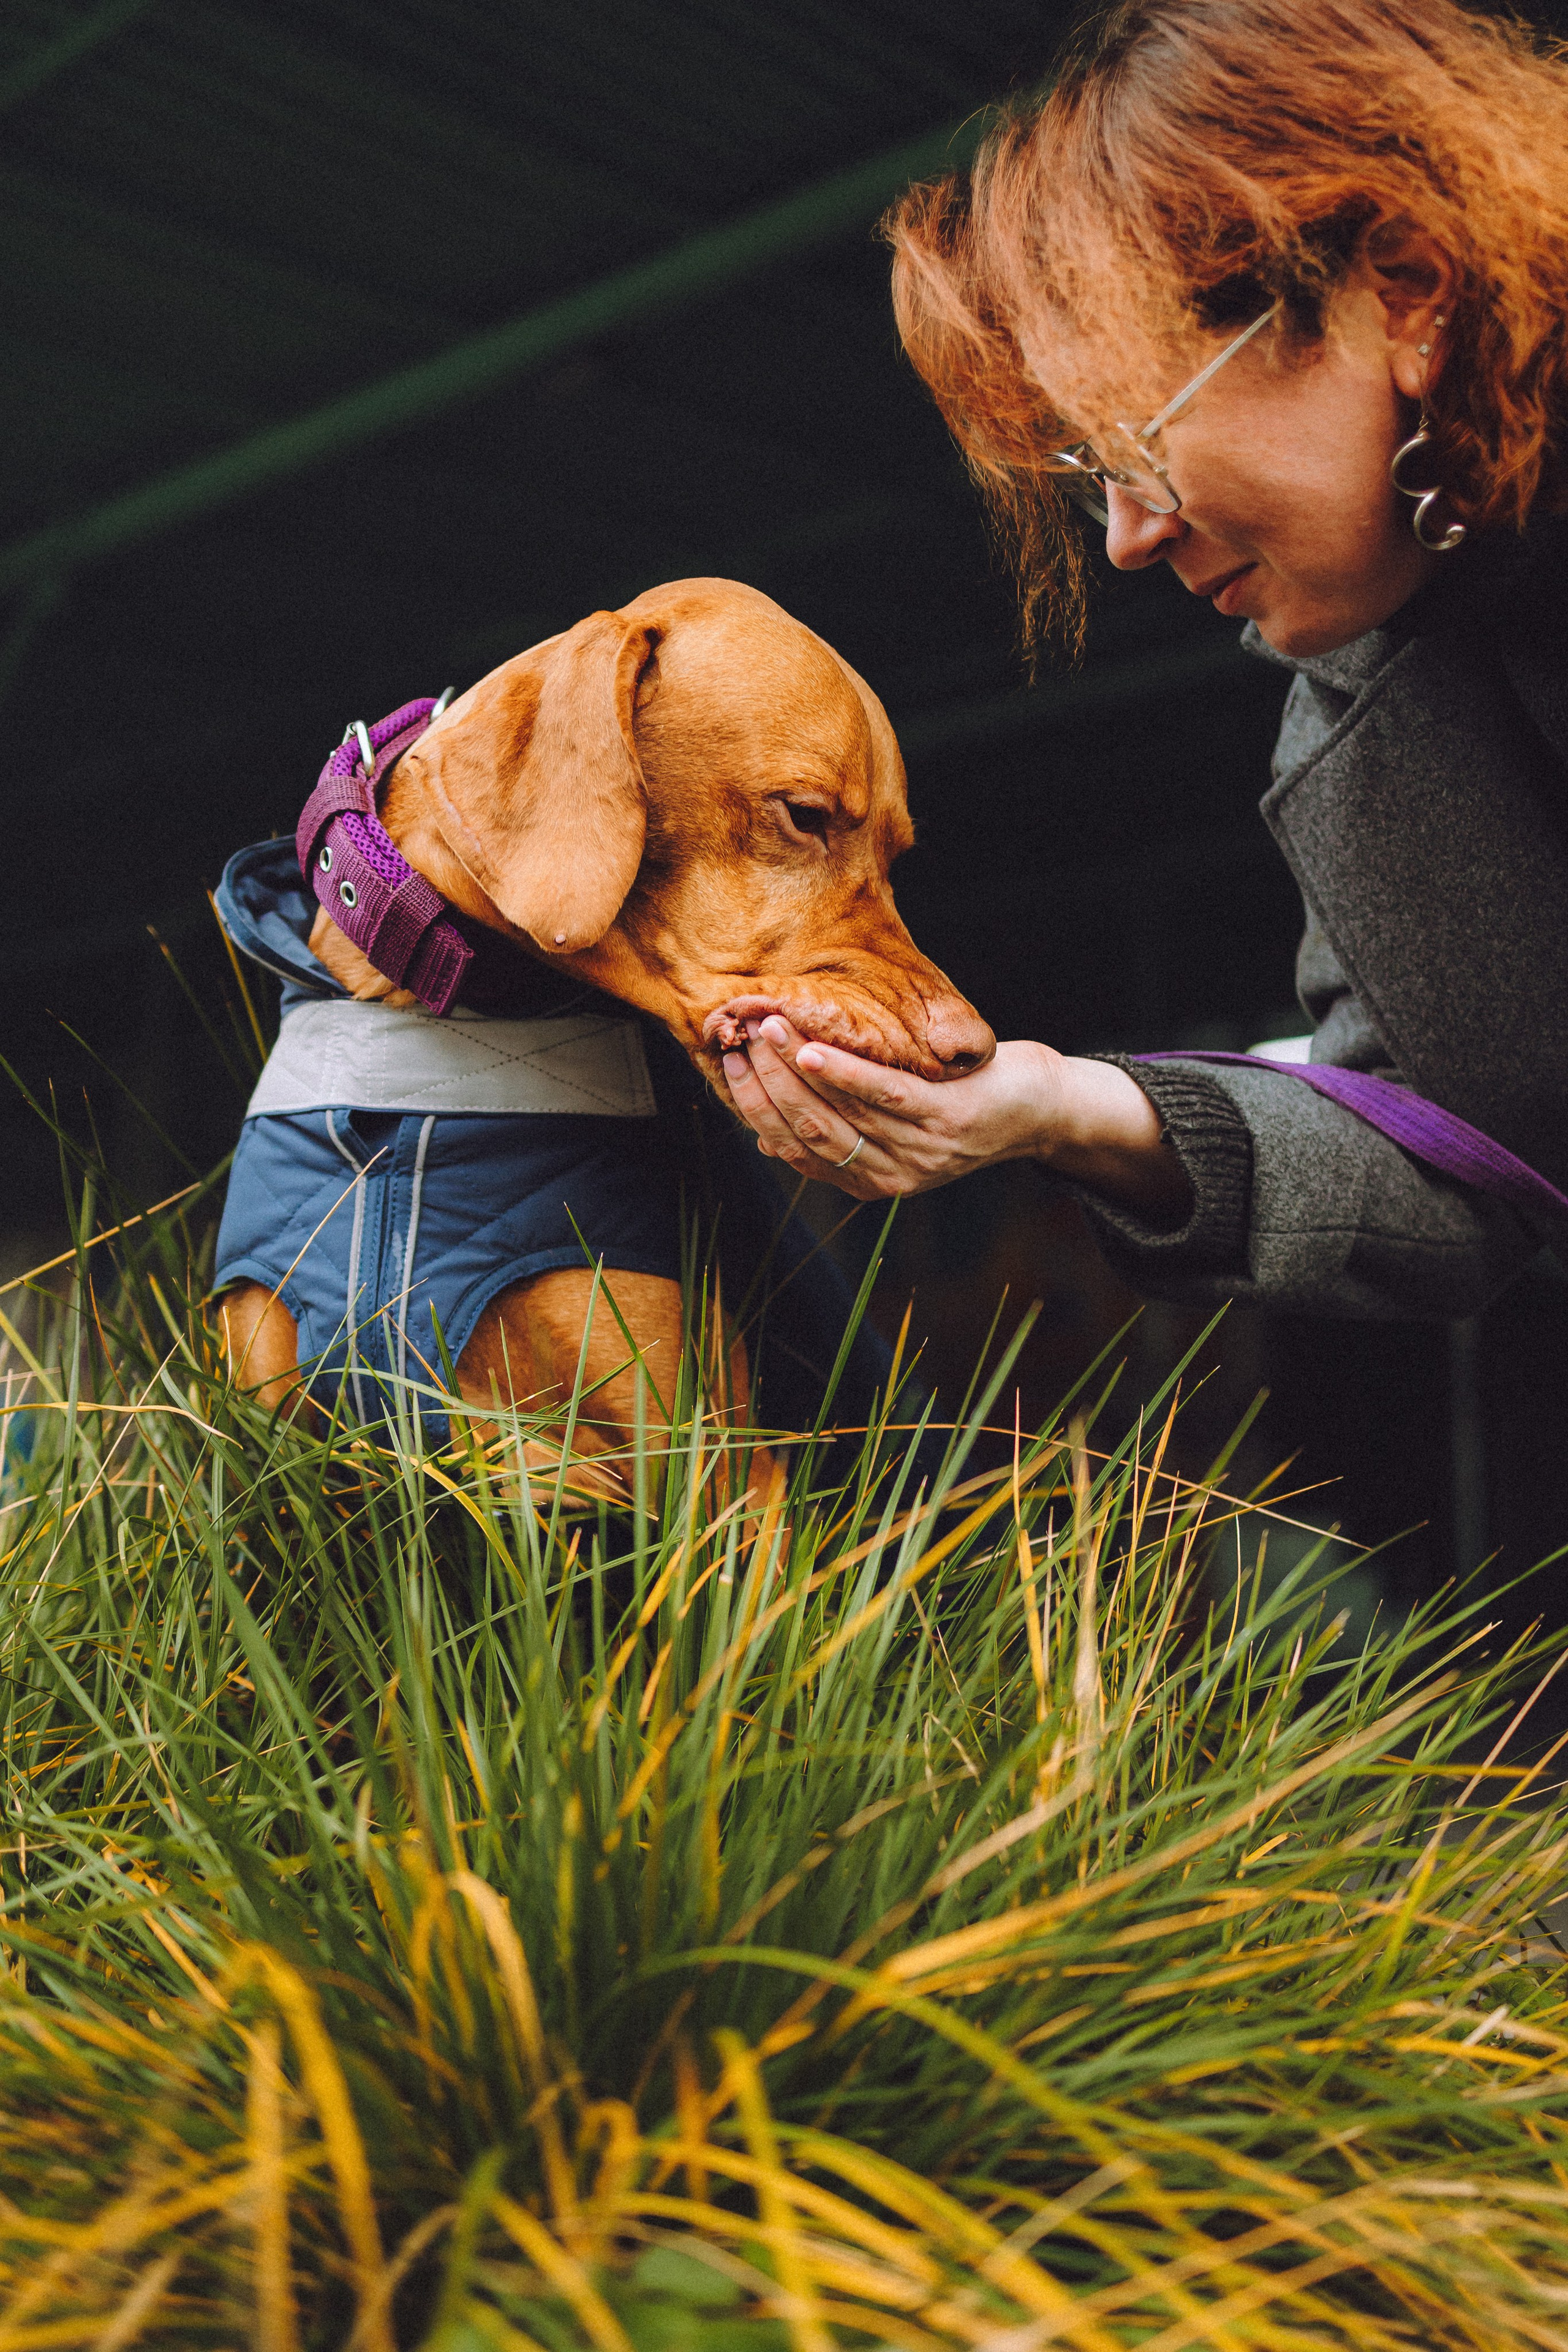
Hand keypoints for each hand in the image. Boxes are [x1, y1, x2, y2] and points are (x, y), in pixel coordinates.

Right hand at [722, 1017, 1191, 1220]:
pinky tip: (812, 1048)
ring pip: (839, 1114)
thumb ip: (838, 1134)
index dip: (753, 1107)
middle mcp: (891, 1174)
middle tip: (739, 1039)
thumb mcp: (895, 1128)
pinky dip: (844, 1073)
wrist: (1041, 1111)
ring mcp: (921, 1150)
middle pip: (808, 1131)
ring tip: (767, 1030)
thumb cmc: (959, 1105)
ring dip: (795, 1070)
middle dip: (765, 1084)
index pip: (792, 1148)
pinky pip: (886, 1095)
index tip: (727, 1063)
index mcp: (869, 1181)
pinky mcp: (950, 1119)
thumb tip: (764, 1140)